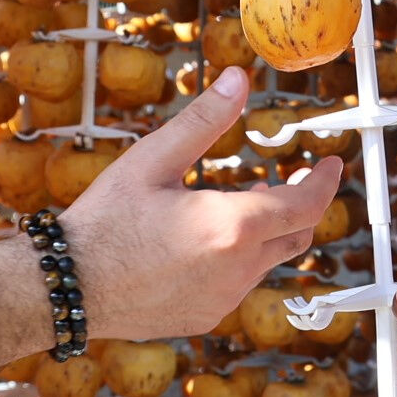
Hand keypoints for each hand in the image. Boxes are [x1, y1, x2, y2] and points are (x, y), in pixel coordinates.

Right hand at [63, 68, 343, 341]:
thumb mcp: (153, 159)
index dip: (324, 182)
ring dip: (263, 233)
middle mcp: (237, 270)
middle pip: (295, 237)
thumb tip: (238, 79)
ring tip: (233, 204)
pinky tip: (203, 243)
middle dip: (297, 206)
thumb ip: (204, 120)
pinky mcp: (205, 317)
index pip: (306, 206)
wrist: (66, 287)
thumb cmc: (104, 221)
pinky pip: (238, 286)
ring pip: (266, 263)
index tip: (330, 164)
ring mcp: (223, 300)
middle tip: (282, 180)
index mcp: (231, 227)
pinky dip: (237, 260)